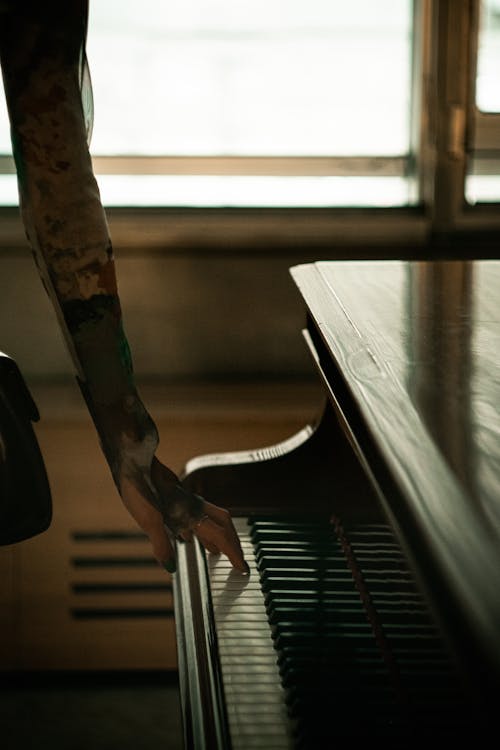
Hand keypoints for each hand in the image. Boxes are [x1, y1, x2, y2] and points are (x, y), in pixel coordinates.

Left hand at [119, 456, 247, 574]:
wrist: (132, 462)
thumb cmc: (139, 487)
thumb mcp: (147, 520)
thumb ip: (161, 544)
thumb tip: (170, 567)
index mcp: (192, 512)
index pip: (221, 534)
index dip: (233, 551)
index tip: (242, 566)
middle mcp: (194, 505)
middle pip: (224, 524)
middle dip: (233, 542)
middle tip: (238, 559)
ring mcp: (186, 501)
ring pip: (212, 518)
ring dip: (220, 535)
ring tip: (220, 551)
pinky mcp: (177, 498)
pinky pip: (197, 515)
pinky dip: (202, 528)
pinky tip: (192, 535)